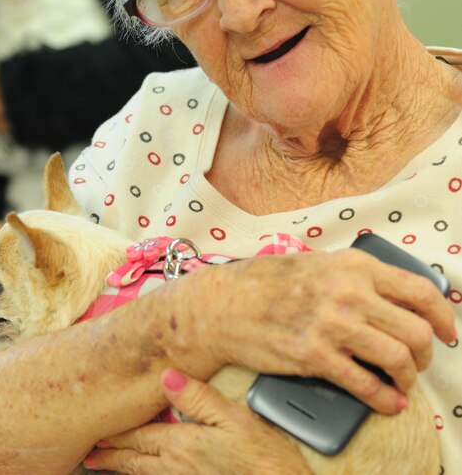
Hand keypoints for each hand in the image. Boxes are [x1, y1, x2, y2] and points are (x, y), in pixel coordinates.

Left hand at [84, 369, 309, 473]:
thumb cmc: (263, 457)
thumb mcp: (234, 418)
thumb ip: (198, 398)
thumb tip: (166, 378)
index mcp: (183, 445)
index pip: (140, 437)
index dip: (116, 434)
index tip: (96, 430)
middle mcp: (179, 467)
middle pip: (137, 460)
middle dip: (111, 455)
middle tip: (89, 453)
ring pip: (146, 474)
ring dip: (123, 468)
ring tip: (104, 465)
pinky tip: (147, 473)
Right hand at [194, 248, 454, 414]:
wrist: (225, 303)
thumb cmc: (270, 282)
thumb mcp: (320, 262)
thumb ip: (357, 275)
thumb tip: (397, 296)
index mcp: (353, 264)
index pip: (420, 290)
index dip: (442, 316)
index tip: (446, 331)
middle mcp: (348, 292)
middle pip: (415, 330)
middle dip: (425, 353)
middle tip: (418, 360)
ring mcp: (332, 325)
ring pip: (398, 358)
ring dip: (407, 377)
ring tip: (401, 382)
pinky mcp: (314, 357)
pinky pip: (366, 385)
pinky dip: (385, 399)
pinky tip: (388, 402)